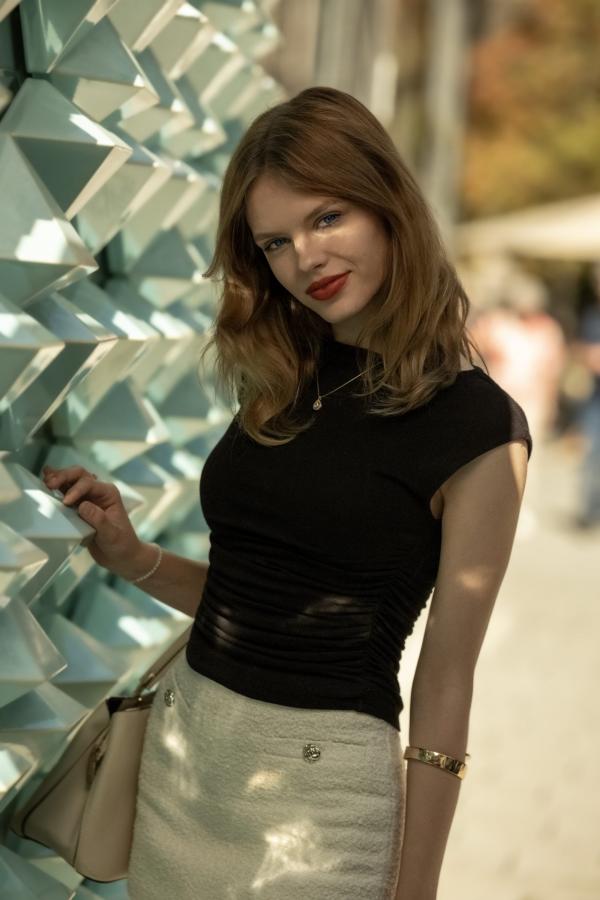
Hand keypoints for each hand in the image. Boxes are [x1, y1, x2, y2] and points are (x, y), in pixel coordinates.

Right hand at [42, 464, 146, 579]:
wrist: (120, 555)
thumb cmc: (120, 544)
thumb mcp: (111, 534)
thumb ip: (98, 519)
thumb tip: (82, 506)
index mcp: (108, 493)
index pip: (89, 484)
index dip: (76, 490)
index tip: (66, 502)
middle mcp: (98, 492)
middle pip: (79, 475)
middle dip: (64, 476)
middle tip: (49, 484)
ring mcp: (87, 498)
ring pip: (70, 481)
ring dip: (57, 479)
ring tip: (45, 482)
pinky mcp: (77, 506)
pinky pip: (65, 493)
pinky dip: (56, 488)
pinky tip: (46, 483)